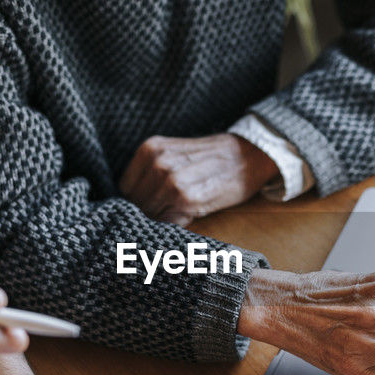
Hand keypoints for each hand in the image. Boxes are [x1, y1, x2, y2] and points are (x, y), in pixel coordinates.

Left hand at [118, 133, 278, 224]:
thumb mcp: (174, 154)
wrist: (249, 156)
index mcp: (149, 149)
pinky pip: (168, 222)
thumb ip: (150, 174)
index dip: (137, 201)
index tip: (152, 205)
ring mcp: (171, 181)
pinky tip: (189, 215)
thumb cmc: (211, 159)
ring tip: (182, 211)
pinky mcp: (186, 198)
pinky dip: (175, 225)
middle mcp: (157, 162)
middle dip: (149, 212)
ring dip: (163, 219)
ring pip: (150, 215)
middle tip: (169, 211)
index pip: (125, 189)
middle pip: (136, 204)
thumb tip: (129, 205)